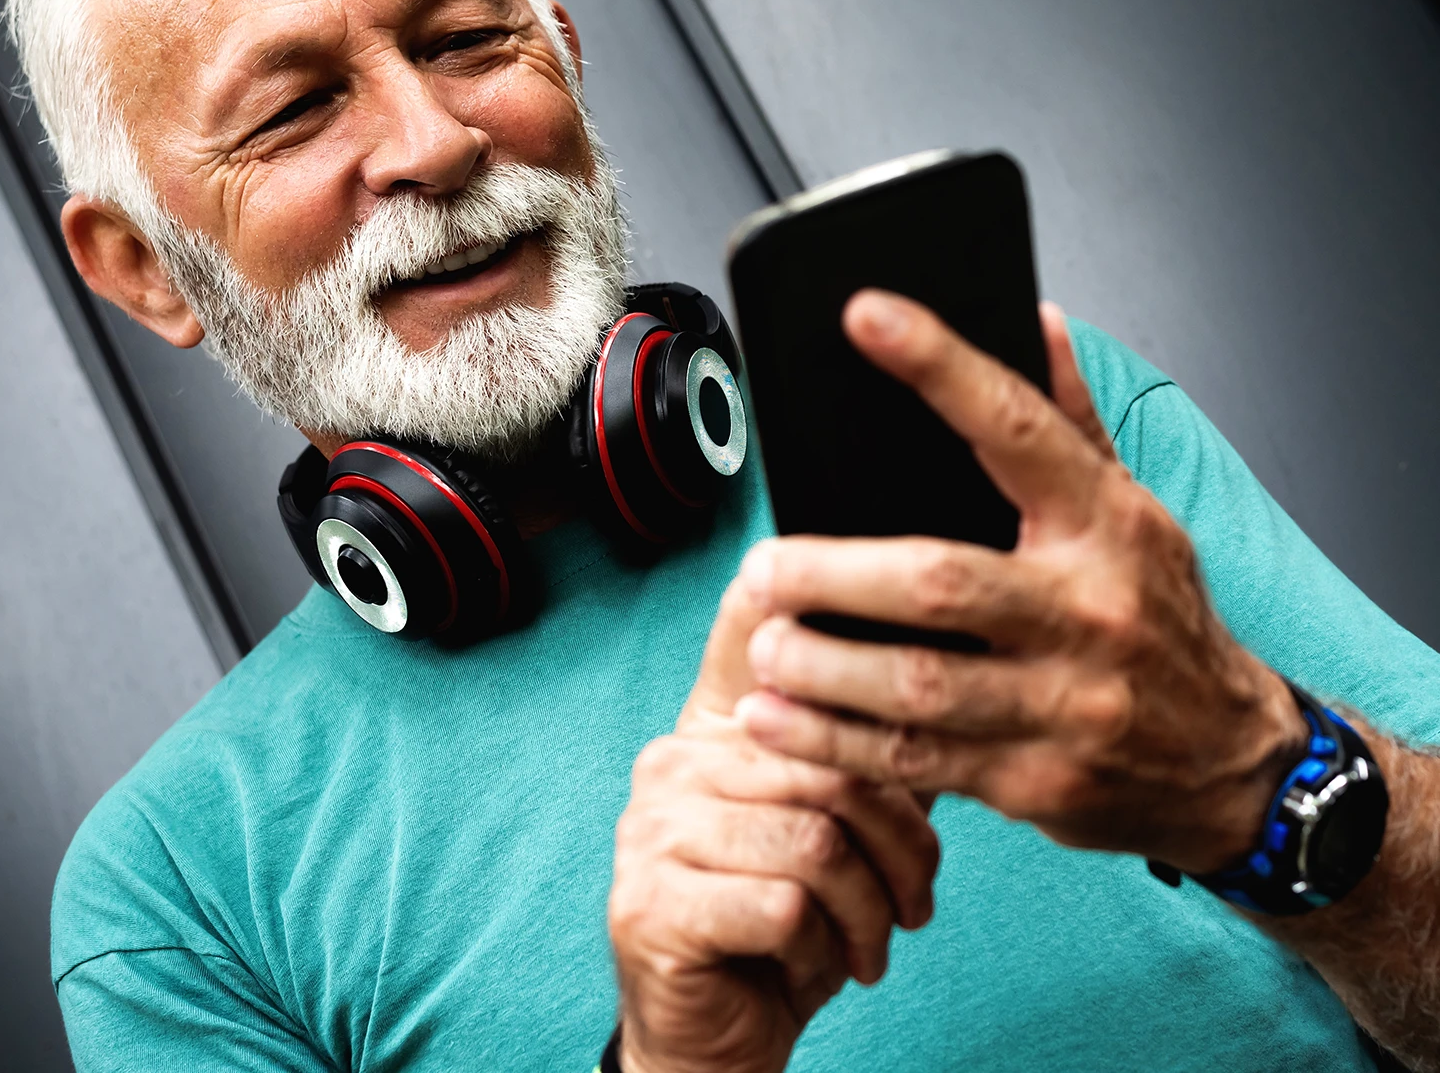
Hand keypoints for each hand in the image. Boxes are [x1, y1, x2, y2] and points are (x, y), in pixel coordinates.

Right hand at [609, 571, 939, 1072]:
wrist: (718, 1045)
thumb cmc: (787, 928)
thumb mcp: (833, 833)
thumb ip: (861, 757)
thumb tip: (940, 670)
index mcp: (715, 729)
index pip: (749, 635)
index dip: (794, 593)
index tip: (836, 565)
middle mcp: (673, 759)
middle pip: (828, 758)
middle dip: (901, 844)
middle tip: (915, 901)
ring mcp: (652, 828)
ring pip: (816, 836)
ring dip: (868, 910)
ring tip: (869, 942)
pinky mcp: (649, 901)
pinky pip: (782, 903)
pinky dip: (824, 950)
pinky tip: (816, 966)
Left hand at [731, 292, 1305, 874]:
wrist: (1231, 761)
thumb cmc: (1158, 614)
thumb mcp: (1133, 509)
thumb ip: (1071, 419)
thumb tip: (1036, 320)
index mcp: (1107, 522)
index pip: (1014, 426)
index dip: (939, 366)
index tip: (865, 315)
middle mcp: (1090, 608)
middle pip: (939, 582)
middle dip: (833, 574)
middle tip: (761, 564)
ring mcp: (1067, 703)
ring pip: (917, 686)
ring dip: (820, 667)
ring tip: (762, 640)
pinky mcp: (1036, 779)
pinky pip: (915, 760)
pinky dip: (831, 742)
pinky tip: (772, 717)